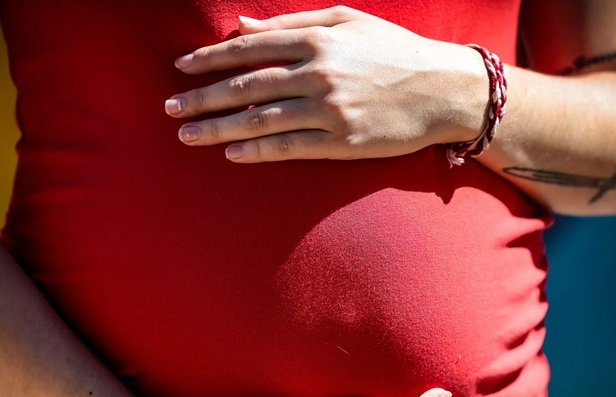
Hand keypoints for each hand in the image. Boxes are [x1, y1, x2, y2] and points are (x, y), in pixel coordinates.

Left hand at [164, 6, 486, 162]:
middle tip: (169, 107)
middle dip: (202, 97)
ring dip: (218, 128)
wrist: (446, 90)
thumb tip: (242, 27)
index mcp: (318, 39)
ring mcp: (330, 110)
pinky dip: (257, 151)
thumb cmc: (395, 51)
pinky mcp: (342, 142)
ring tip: (186, 135)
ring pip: (260, 119)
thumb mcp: (347, 22)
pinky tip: (232, 154)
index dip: (210, 59)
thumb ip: (293, 24)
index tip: (180, 69)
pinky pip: (289, 148)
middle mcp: (319, 73)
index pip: (249, 48)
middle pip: (245, 86)